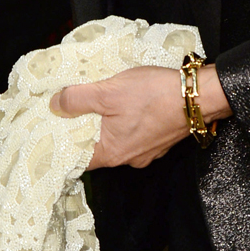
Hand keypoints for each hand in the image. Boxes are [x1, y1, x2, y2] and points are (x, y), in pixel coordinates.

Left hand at [50, 64, 230, 169]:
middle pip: (96, 148)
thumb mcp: (108, 91)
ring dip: (104, 125)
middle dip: (83, 130)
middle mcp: (129, 158)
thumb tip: (54, 106)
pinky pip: (133, 134)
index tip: (52, 129)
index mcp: (113, 153)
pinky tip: (122, 104)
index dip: (62, 144)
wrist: (197, 96)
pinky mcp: (158, 139)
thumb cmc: (154, 95)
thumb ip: (77, 99)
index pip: (77, 159)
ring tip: (95, 102)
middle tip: (70, 109)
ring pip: (115, 140)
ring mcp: (146, 151)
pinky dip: (123, 122)